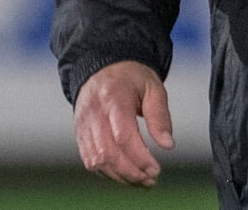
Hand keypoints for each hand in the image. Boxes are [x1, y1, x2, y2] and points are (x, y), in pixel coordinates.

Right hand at [73, 60, 174, 186]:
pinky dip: (107, 172)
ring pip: (97, 161)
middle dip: (131, 172)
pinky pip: (90, 160)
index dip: (140, 157)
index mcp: (114, 98)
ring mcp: (83, 125)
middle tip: (151, 180)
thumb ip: (160, 116)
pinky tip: (125, 174)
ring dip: (120, 176)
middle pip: (108, 153)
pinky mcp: (80, 134)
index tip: (157, 169)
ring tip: (142, 181)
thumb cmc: (131, 77)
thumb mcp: (153, 87)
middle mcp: (94, 113)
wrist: (102, 66)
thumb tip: (168, 145)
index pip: (123, 135)